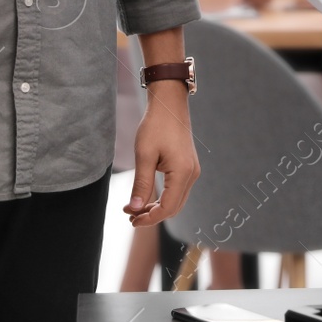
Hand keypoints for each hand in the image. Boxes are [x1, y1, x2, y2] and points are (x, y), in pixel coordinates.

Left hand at [123, 82, 199, 227]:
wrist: (169, 103)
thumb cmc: (156, 125)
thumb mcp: (144, 155)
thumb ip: (141, 184)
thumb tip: (135, 208)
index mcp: (183, 172)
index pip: (167, 208)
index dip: (149, 218)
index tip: (131, 219)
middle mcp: (192, 174)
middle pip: (174, 207)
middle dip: (152, 215)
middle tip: (129, 215)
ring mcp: (192, 170)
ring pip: (176, 200)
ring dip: (157, 207)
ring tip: (135, 207)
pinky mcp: (188, 166)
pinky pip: (177, 190)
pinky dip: (162, 197)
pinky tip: (147, 196)